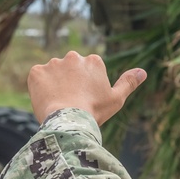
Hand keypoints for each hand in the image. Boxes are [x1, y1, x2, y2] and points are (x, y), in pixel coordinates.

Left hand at [28, 51, 146, 124]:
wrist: (68, 121)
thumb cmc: (94, 111)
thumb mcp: (116, 99)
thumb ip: (128, 82)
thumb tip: (143, 71)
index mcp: (94, 61)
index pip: (89, 71)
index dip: (87, 88)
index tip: (86, 100)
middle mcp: (74, 57)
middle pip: (71, 69)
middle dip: (70, 82)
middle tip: (71, 103)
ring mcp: (53, 63)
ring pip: (54, 73)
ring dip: (55, 84)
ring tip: (58, 104)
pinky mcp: (36, 72)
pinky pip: (37, 78)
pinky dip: (40, 88)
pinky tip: (46, 100)